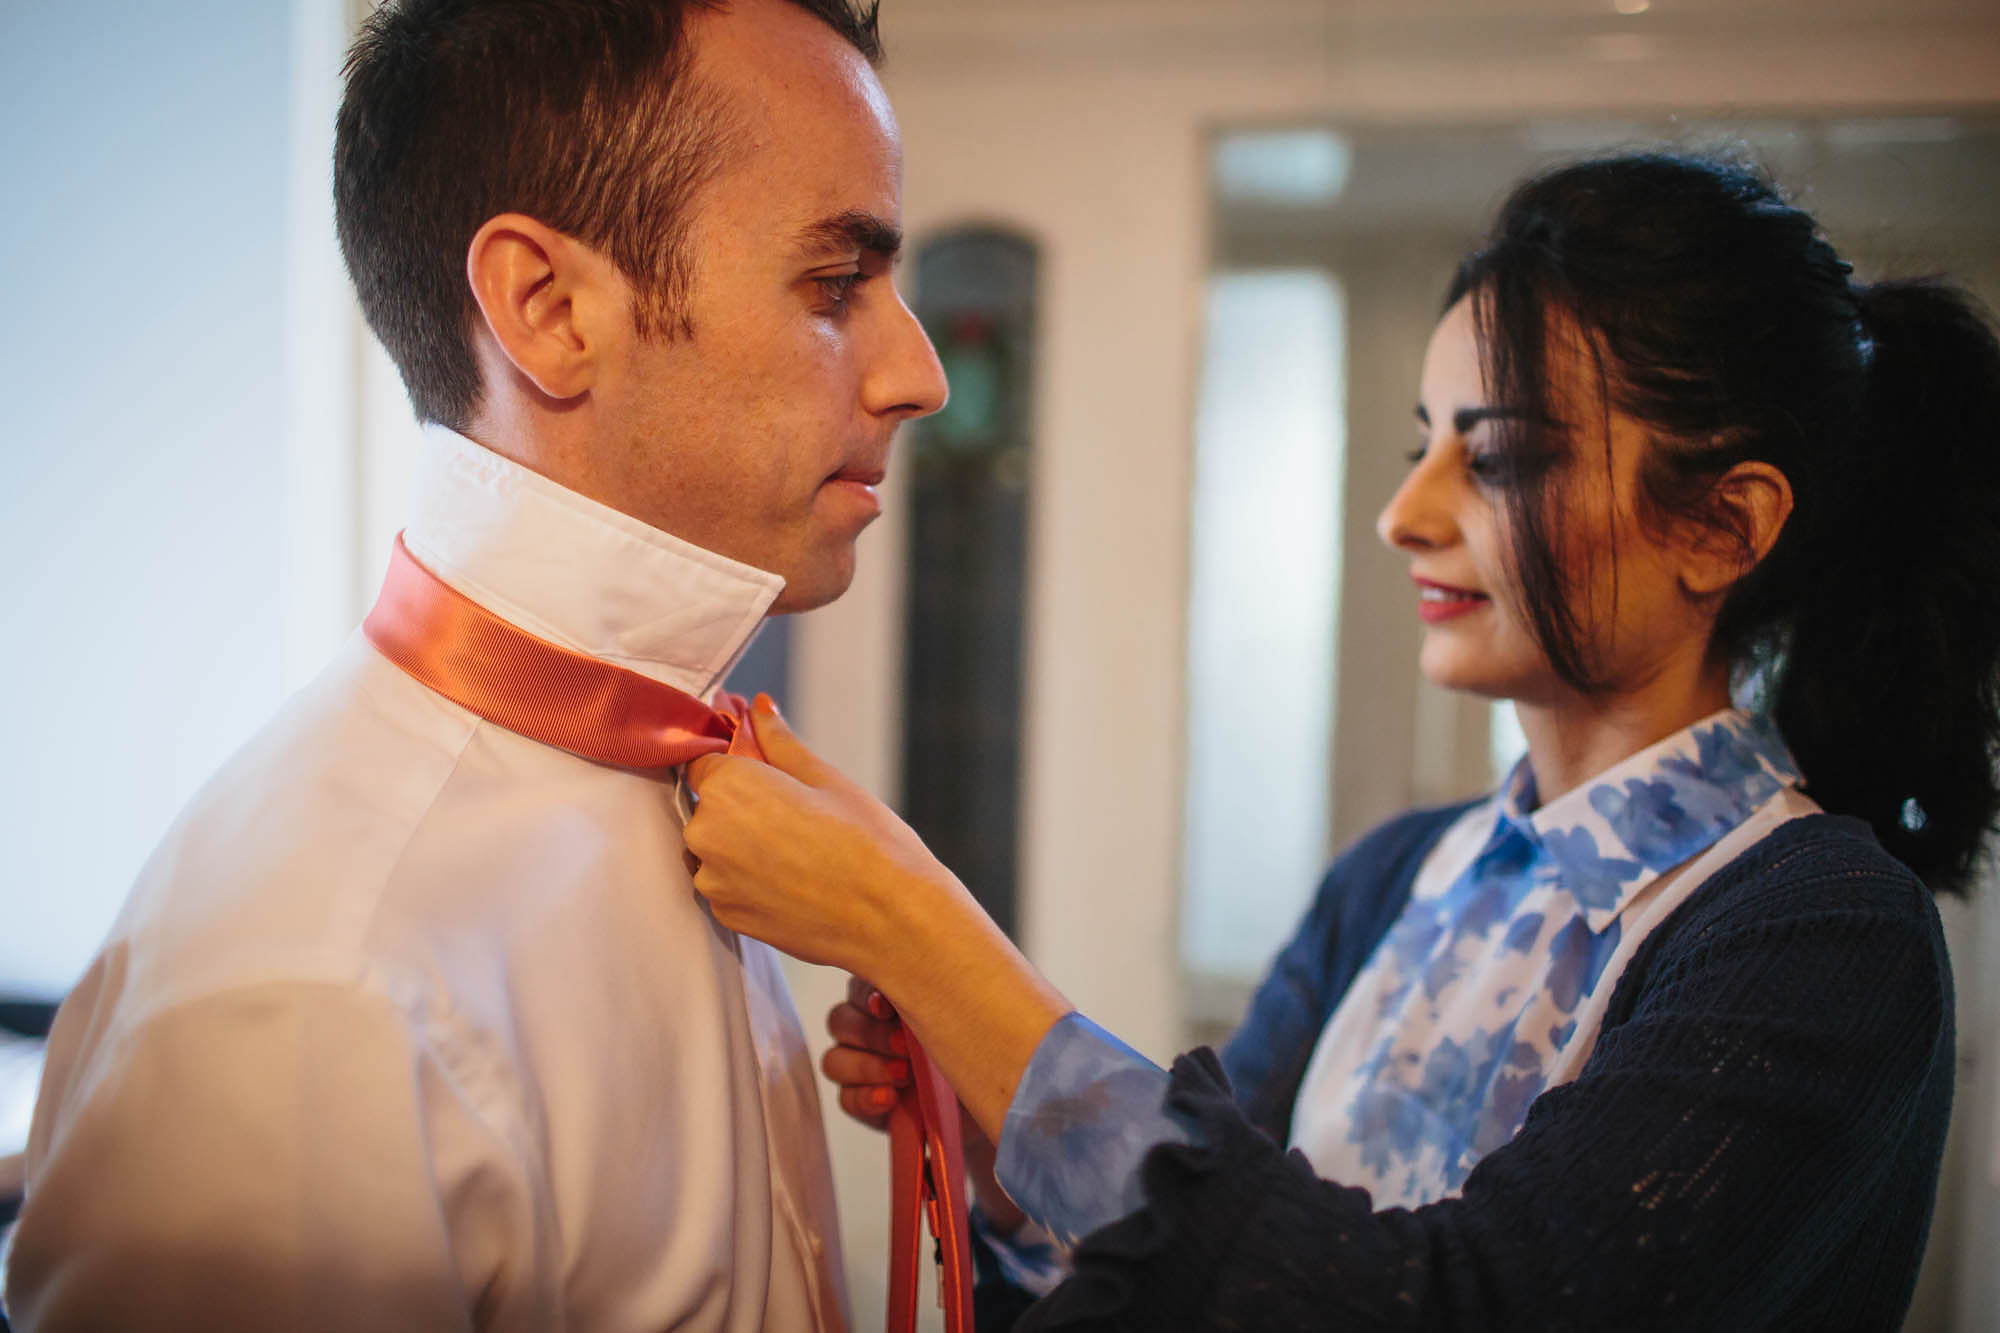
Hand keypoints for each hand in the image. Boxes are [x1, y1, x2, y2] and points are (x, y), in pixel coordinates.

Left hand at [684, 698, 965, 978]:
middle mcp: (706, 834)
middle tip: (796, 810)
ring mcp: (713, 881)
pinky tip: (794, 877)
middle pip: (708, 805)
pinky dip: (750, 876)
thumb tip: (759, 708)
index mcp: (728, 787)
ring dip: (743, 842)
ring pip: (716, 847)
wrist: (891, 921)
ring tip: (800, 849)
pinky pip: (726, 883)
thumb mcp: (825, 779)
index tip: (763, 768)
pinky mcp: (727, 917)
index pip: (703, 759)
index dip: (734, 760)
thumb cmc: (867, 843)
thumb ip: (779, 741)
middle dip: (741, 802)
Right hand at [826, 975, 1026, 1229]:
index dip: (866, 995)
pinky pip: (845, 1099)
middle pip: (840, 1021)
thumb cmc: (983, 1050)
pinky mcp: (866, 1104)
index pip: (860, 987)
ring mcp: (865, 1068)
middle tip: (905, 1047)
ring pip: (834, 1060)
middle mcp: (872, 1029)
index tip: (886, 1007)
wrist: (1000, 1101)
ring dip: (867, 1067)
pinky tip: (891, 1099)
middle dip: (871, 1034)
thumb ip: (935, 999)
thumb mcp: (964, 1019)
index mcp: (891, 999)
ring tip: (904, 1076)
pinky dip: (865, 1098)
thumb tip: (910, 987)